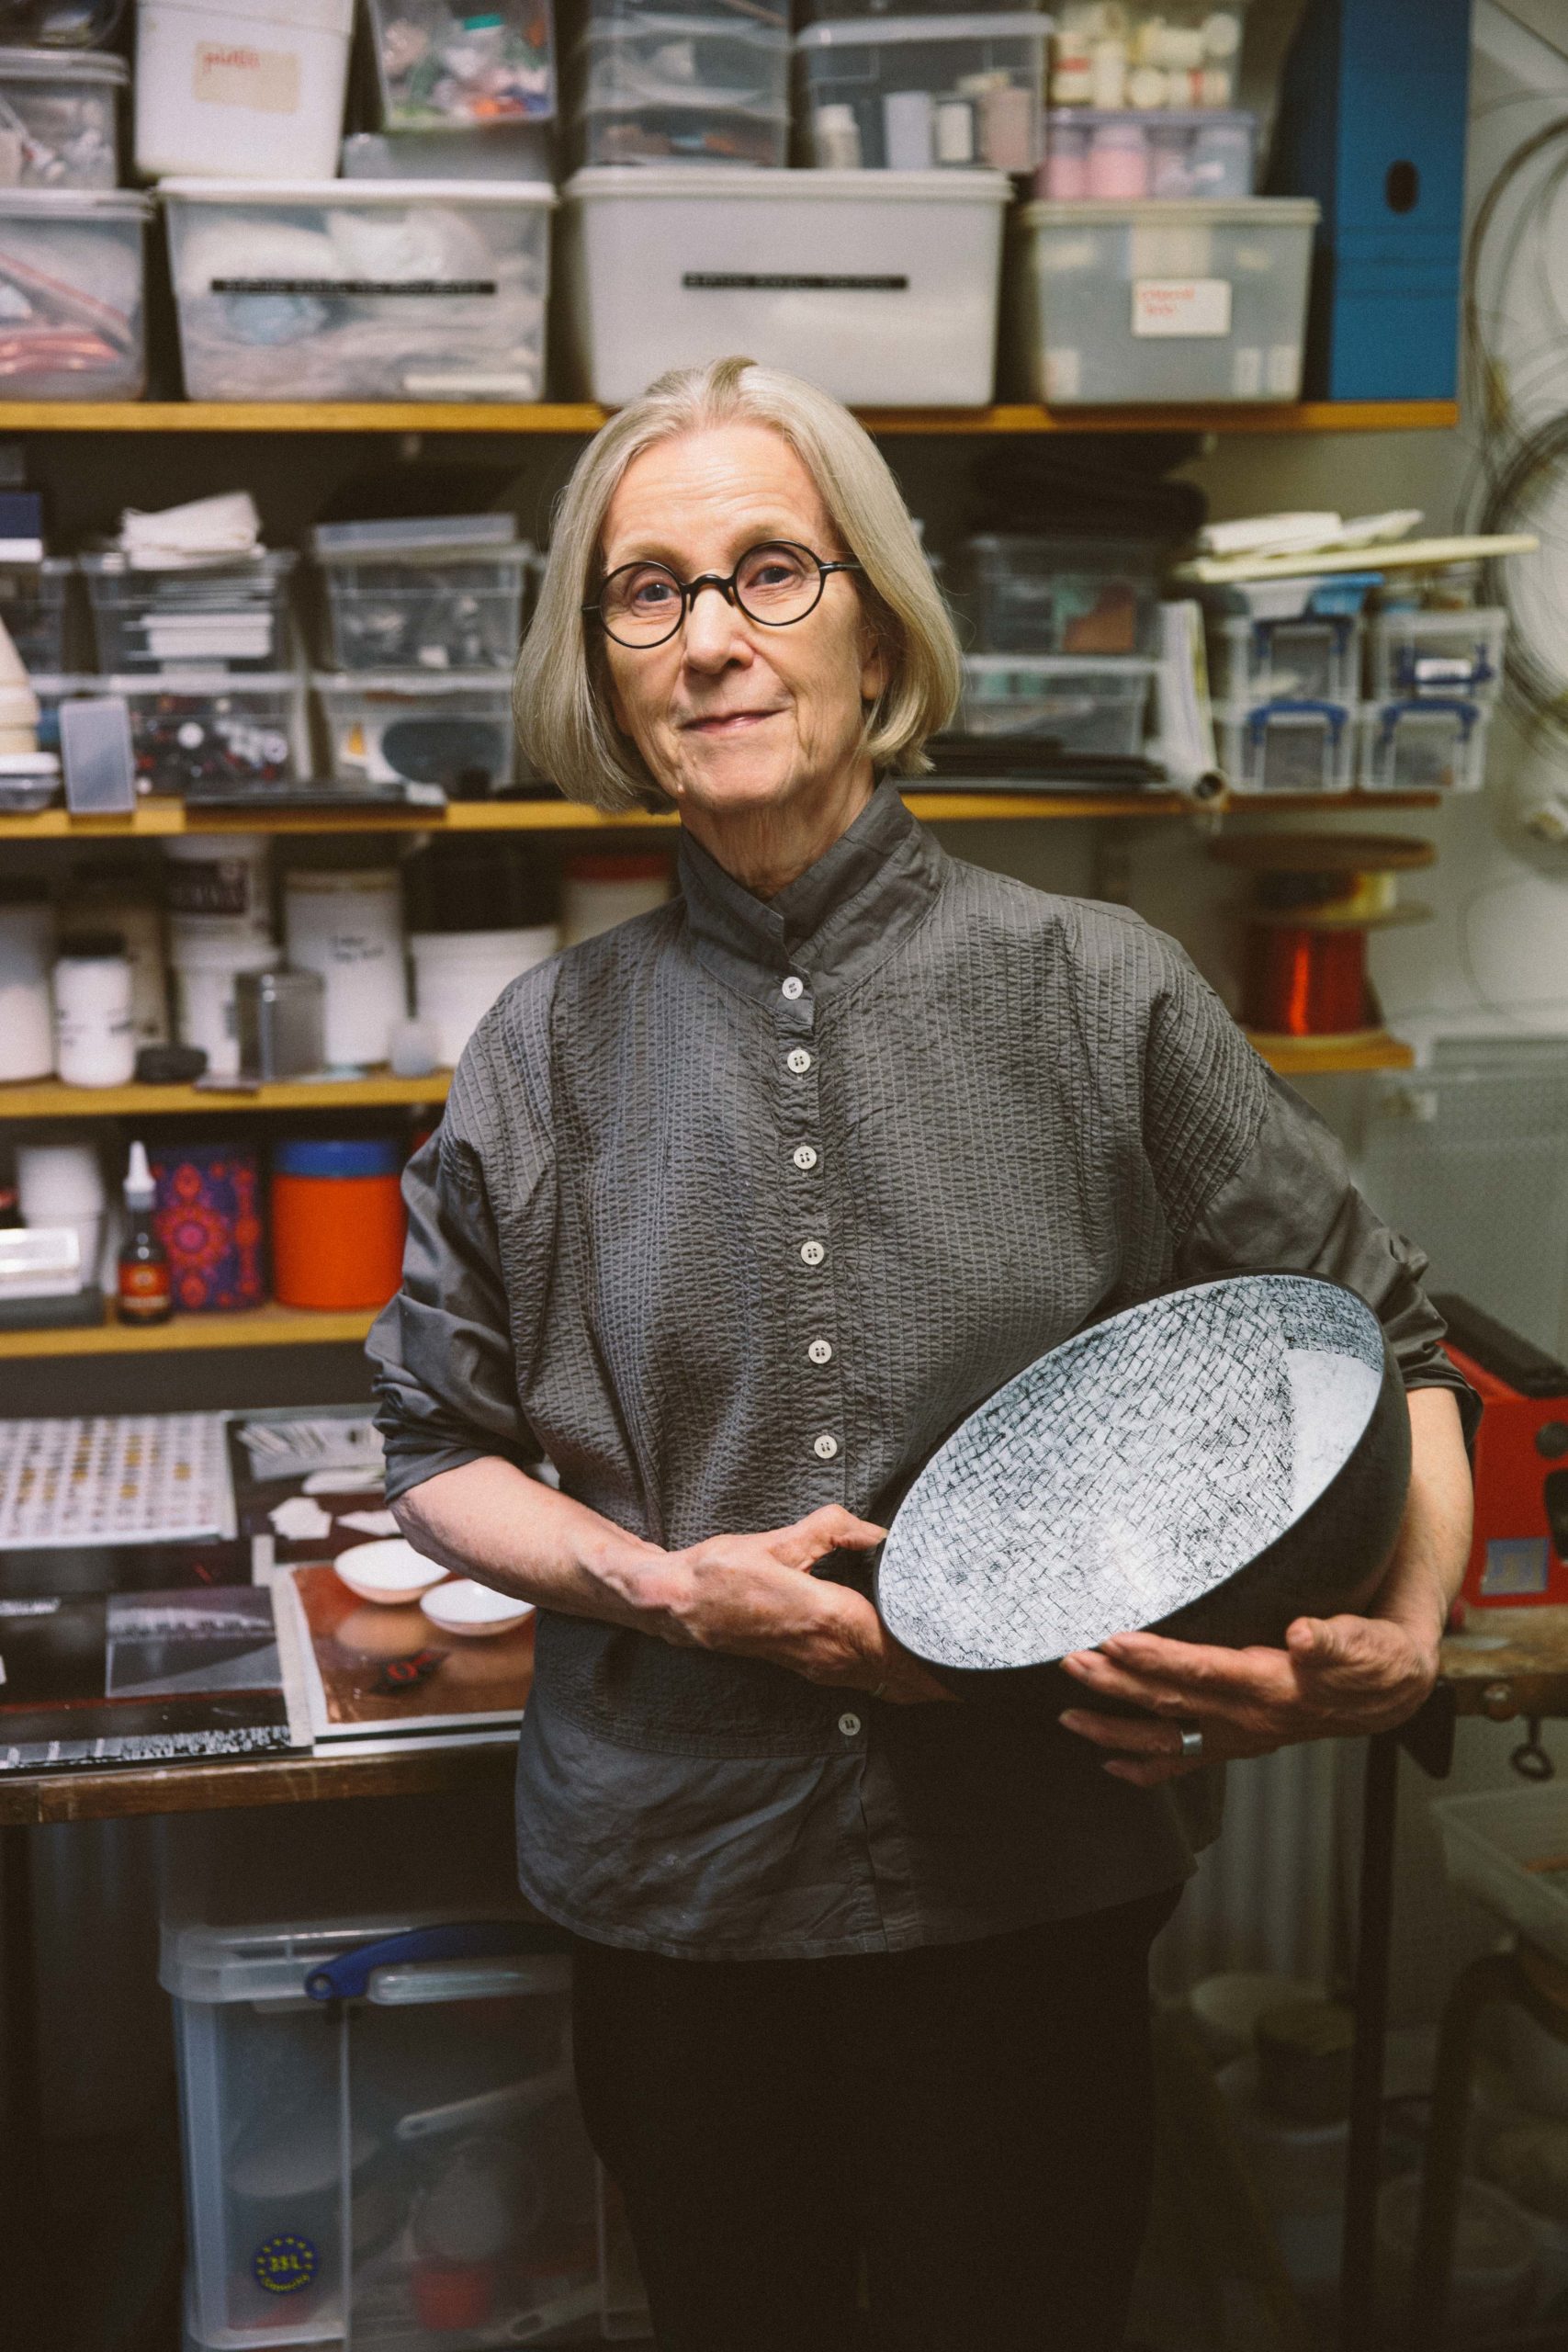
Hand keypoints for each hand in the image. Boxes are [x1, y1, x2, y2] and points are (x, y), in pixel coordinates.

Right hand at [657, 1505, 952, 1705]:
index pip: (899, 1647)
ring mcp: (818, 1665)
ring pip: (882, 1680)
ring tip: (957, 1676)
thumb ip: (833, 1530)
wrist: (679, 1605)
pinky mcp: (806, 1666)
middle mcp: (829, 1652)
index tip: (976, 1666)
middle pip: (899, 1674)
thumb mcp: (780, 1540)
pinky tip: (906, 1672)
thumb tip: (878, 1531)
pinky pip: (862, 1679)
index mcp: (830, 1619)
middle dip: (940, 1678)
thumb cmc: (723, 1572)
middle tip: (986, 1675)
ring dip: (918, 1681)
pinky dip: (892, 1679)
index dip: (940, 1660)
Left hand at [1055, 1611, 1439, 1785]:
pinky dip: (1144, 1769)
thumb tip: (1304, 1634)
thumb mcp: (1367, 1644)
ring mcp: (1237, 1736)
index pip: (1204, 1671)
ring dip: (1113, 1730)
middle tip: (1071, 1662)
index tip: (1115, 1640)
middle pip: (1170, 1702)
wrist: (1390, 1696)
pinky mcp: (1234, 1742)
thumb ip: (1335, 1639)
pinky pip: (1183, 1762)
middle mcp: (1247, 1719)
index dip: (1158, 1657)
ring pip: (1165, 1739)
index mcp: (1272, 1687)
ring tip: (1067, 1717)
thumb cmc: (1374, 1661)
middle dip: (1115, 1685)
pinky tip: (1109, 1766)